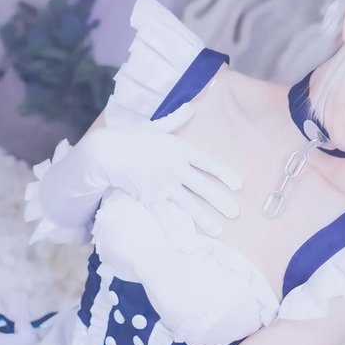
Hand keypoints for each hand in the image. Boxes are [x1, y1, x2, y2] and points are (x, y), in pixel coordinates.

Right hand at [88, 102, 242, 235]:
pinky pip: (168, 214)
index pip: (207, 163)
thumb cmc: (129, 137)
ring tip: (219, 230)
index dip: (224, 174)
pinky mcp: (151, 198)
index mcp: (179, 149)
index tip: (238, 185)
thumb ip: (175, 120)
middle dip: (220, 201)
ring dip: (205, 218)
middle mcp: (175, 168)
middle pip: (203, 187)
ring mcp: (164, 185)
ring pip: (189, 204)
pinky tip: (189, 238)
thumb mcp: (154, 126)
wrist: (106, 153)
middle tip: (235, 213)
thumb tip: (190, 107)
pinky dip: (179, 227)